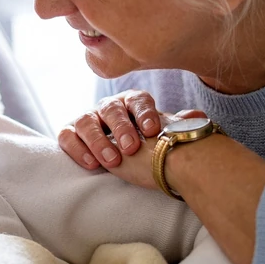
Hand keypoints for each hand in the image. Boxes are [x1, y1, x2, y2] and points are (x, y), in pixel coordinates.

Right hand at [59, 90, 205, 170]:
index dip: (144, 113)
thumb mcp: (163, 136)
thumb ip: (178, 126)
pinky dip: (77, 148)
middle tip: (131, 148)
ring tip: (111, 161)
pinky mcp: (69, 133)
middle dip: (121, 128)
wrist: (126, 161)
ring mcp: (87, 119)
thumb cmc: (147, 147)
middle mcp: (108, 107)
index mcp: (132, 102)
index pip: (138, 100)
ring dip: (98, 140)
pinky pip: (67, 136)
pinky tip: (91, 163)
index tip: (153, 131)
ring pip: (86, 120)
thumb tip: (197, 116)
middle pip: (111, 108)